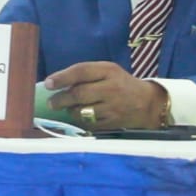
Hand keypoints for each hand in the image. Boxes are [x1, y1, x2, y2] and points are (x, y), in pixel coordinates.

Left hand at [44, 61, 167, 128]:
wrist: (148, 104)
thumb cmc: (120, 84)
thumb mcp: (108, 72)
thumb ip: (86, 74)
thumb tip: (56, 83)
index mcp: (109, 71)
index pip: (81, 71)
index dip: (62, 78)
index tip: (48, 84)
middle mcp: (111, 88)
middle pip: (79, 94)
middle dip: (60, 99)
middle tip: (51, 103)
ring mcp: (113, 107)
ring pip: (82, 111)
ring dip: (70, 111)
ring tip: (66, 109)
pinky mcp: (113, 123)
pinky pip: (89, 124)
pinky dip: (80, 121)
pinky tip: (79, 117)